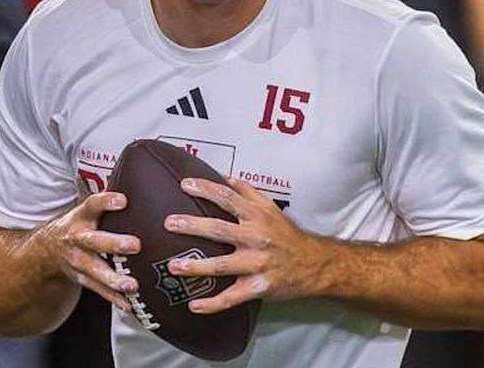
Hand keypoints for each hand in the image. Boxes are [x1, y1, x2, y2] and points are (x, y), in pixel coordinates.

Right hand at [44, 191, 140, 312]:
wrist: (47, 250)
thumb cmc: (80, 224)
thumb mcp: (86, 209)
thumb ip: (107, 200)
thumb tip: (141, 179)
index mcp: (80, 217)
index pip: (92, 205)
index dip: (106, 201)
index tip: (123, 200)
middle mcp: (77, 238)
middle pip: (94, 240)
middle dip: (114, 243)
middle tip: (135, 245)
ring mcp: (78, 261)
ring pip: (95, 270)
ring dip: (114, 278)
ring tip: (132, 284)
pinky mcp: (82, 279)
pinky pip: (98, 290)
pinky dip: (114, 299)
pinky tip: (129, 304)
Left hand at [163, 177, 322, 313]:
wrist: (315, 264)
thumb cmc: (288, 236)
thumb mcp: (272, 209)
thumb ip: (248, 192)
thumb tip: (226, 177)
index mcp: (257, 217)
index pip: (228, 198)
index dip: (206, 189)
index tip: (184, 185)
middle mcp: (256, 238)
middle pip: (219, 229)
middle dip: (192, 226)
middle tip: (169, 223)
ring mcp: (257, 264)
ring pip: (222, 266)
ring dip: (196, 266)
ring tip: (174, 266)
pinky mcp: (259, 287)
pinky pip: (233, 298)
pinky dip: (213, 304)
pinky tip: (194, 306)